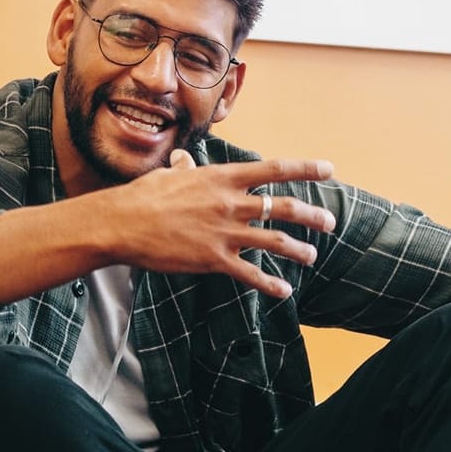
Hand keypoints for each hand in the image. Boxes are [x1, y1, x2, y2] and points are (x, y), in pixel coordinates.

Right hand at [103, 149, 336, 297]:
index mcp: (223, 178)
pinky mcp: (214, 260)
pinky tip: (285, 291)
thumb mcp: (169, 176)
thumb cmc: (142, 196)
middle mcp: (231, 203)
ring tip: (313, 255)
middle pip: (284, 208)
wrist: (120, 224)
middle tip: (330, 222)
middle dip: (313, 216)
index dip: (306, 168)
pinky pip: (250, 275)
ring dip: (299, 249)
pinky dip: (270, 284)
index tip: (329, 169)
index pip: (275, 169)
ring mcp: (225, 232)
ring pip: (274, 241)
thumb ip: (185, 169)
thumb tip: (183, 160)